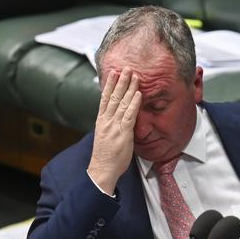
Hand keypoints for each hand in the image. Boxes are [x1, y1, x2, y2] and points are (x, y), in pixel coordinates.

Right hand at [88, 68, 140, 194]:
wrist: (102, 170)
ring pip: (121, 102)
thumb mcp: (106, 137)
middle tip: (126, 68)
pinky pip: (129, 115)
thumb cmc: (106, 157)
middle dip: (120, 81)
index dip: (109, 85)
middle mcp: (106, 120)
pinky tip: (138, 94)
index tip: (113, 73)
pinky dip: (134, 103)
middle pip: (113, 96)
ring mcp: (114, 126)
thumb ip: (112, 127)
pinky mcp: (122, 133)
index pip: (105, 99)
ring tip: (134, 75)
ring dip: (129, 87)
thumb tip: (119, 120)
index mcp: (101, 121)